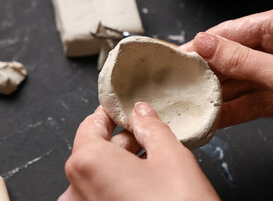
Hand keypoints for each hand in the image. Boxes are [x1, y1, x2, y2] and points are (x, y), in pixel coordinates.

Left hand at [58, 103, 218, 200]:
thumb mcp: (170, 155)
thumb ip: (151, 126)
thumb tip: (141, 111)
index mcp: (88, 163)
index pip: (91, 124)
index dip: (110, 112)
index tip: (123, 107)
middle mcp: (76, 191)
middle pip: (95, 150)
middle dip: (123, 139)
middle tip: (148, 131)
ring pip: (100, 174)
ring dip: (124, 162)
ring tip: (153, 159)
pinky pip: (102, 193)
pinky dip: (120, 183)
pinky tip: (147, 183)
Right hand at [181, 3, 272, 152]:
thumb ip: (241, 61)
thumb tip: (204, 44)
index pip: (233, 31)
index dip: (203, 45)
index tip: (179, 58)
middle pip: (236, 57)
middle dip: (211, 74)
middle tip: (183, 86)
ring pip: (244, 81)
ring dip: (223, 95)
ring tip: (196, 105)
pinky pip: (256, 99)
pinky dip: (239, 109)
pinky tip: (219, 118)